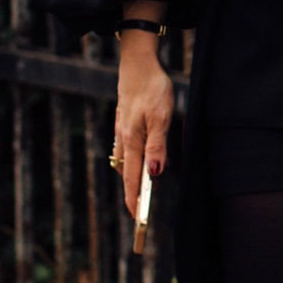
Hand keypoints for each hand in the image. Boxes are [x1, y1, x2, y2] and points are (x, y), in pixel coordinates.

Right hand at [113, 24, 172, 217]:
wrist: (137, 63)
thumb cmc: (152, 88)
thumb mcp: (161, 116)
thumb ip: (157, 145)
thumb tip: (155, 173)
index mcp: (132, 140)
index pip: (134, 178)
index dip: (136, 199)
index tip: (137, 219)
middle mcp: (123, 138)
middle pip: (127, 173)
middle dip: (131, 194)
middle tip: (137, 214)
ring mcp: (121, 130)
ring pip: (123, 161)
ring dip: (129, 178)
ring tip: (137, 193)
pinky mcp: (123, 122)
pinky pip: (123, 148)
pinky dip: (128, 161)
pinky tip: (133, 161)